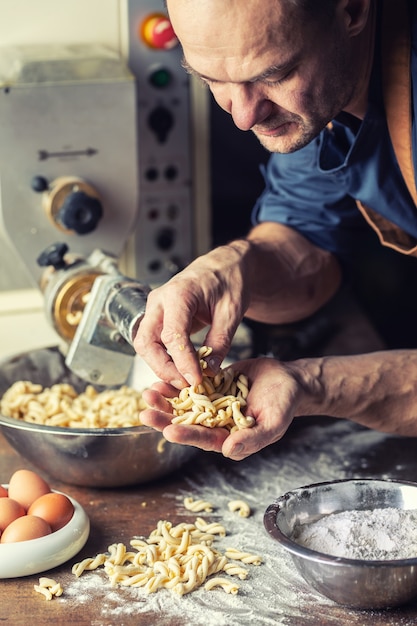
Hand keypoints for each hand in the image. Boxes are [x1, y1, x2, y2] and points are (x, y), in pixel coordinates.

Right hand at [133, 242, 250, 388]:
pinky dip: (165, 359)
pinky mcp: (159, 318)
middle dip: (162, 368)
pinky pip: (154, 343)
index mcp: (179, 294)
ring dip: (162, 366)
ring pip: (146, 345)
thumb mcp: (232, 312)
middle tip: (185, 385)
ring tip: (186, 380)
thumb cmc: (230, 281)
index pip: (172, 335)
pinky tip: (183, 370)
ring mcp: (156, 309)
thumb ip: (220, 342)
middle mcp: (160, 301)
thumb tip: (210, 371)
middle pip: (146, 342)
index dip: (182, 362)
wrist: (225, 265)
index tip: (196, 381)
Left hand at [140, 357, 302, 459]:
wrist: (288, 380)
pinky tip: (161, 378)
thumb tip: (228, 451)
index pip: (204, 438)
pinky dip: (176, 383)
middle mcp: (216, 422)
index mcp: (229, 437)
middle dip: (165, 418)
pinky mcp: (211, 386)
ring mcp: (212, 404)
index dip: (186, 434)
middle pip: (186, 423)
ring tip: (148, 393)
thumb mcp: (274, 423)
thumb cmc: (285, 405)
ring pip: (184, 405)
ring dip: (166, 400)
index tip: (168, 430)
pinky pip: (191, 386)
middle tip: (145, 413)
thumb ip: (252, 438)